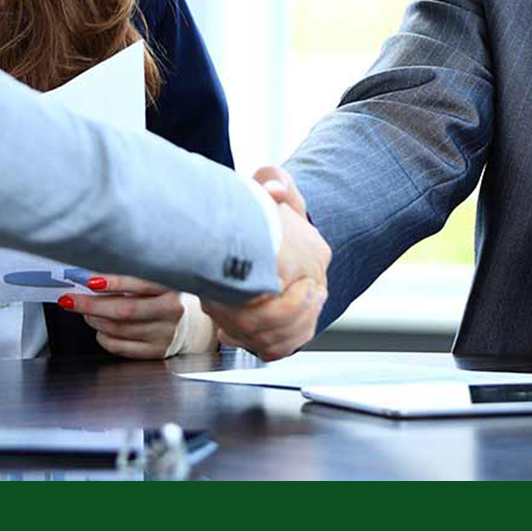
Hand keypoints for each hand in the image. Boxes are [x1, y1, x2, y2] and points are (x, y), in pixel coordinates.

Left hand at [57, 274, 217, 359]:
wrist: (195, 324)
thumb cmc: (170, 298)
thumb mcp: (160, 282)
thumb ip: (134, 281)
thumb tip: (96, 278)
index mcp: (172, 288)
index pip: (139, 283)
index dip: (113, 282)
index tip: (89, 281)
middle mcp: (170, 312)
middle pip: (124, 311)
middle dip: (91, 305)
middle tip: (71, 300)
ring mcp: (164, 334)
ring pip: (118, 330)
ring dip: (95, 320)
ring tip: (85, 311)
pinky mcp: (156, 351)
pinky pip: (121, 347)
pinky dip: (103, 337)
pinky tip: (100, 329)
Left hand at [202, 166, 329, 360]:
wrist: (271, 233)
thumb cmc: (268, 211)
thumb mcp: (270, 187)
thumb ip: (274, 182)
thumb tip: (274, 192)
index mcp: (313, 254)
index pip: (290, 292)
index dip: (251, 298)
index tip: (222, 292)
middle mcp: (317, 285)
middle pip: (283, 322)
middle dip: (242, 318)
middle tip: (214, 307)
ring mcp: (308, 310)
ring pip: (280, 340)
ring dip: (244, 333)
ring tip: (219, 319)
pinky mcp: (296, 329)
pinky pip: (279, 349)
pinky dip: (253, 345)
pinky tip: (230, 331)